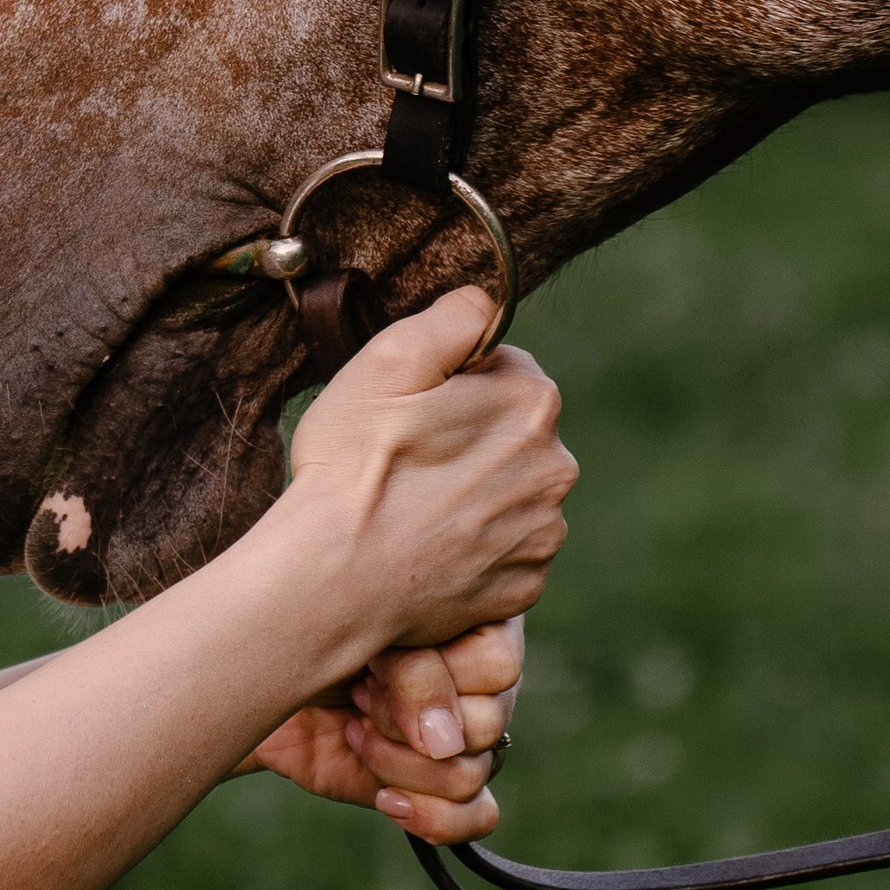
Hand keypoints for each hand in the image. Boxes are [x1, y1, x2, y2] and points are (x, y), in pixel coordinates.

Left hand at [240, 620, 521, 840]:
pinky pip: (477, 816)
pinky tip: (386, 798)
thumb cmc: (314, 633)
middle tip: (360, 692)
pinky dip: (433, 816)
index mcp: (475, 625)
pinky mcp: (439, 787)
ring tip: (356, 731)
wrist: (262, 678)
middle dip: (406, 716)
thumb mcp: (361, 630)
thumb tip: (444, 742)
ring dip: (399, 761)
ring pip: (469, 774)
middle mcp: (480, 683)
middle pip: (487, 724)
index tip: (377, 656)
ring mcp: (463, 738)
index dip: (437, 673)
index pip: (497, 666)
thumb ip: (415, 671)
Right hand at [269, 289, 574, 683]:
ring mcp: (542, 534)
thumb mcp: (387, 362)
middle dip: (470, 438)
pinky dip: (474, 547)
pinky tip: (427, 548)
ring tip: (412, 509)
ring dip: (475, 494)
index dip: (453, 384)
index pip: (505, 369)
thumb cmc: (353, 468)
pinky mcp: (524, 586)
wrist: (335, 580)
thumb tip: (485, 304)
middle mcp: (555, 469)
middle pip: (512, 434)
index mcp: (531, 404)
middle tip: (405, 460)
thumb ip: (451, 318)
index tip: (411, 410)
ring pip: (510, 493)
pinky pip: (504, 551)